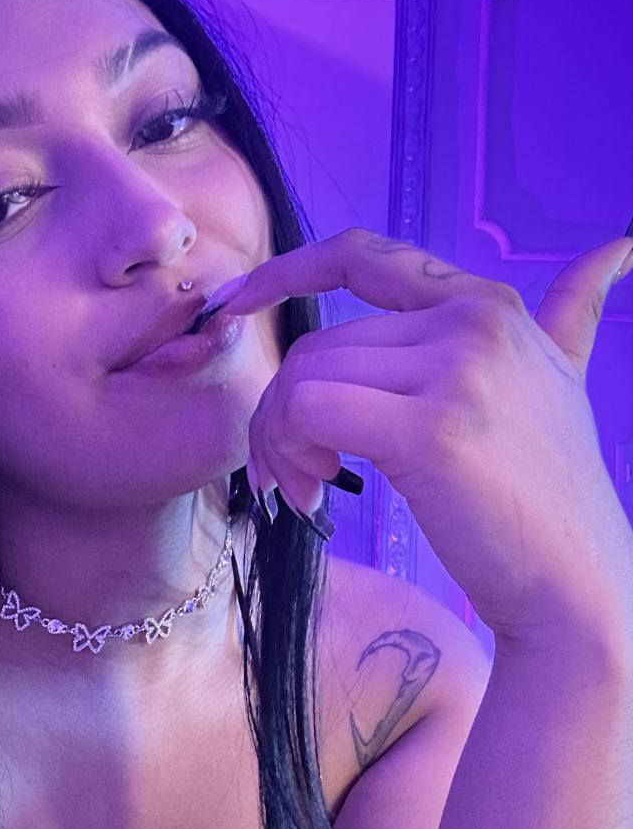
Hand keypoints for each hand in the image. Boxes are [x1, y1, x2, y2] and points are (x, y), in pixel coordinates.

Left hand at [234, 227, 632, 645]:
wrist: (574, 582)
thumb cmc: (549, 494)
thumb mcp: (564, 380)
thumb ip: (570, 314)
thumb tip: (618, 246)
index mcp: (489, 306)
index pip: (365, 255)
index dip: (285, 270)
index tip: (233, 303)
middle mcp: (473, 322)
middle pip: (318, 345)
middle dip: (281, 413)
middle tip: (293, 476)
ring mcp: (455, 371)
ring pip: (305, 378)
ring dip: (281, 441)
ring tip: (306, 490)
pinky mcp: (429, 428)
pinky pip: (308, 410)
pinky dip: (290, 451)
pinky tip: (314, 492)